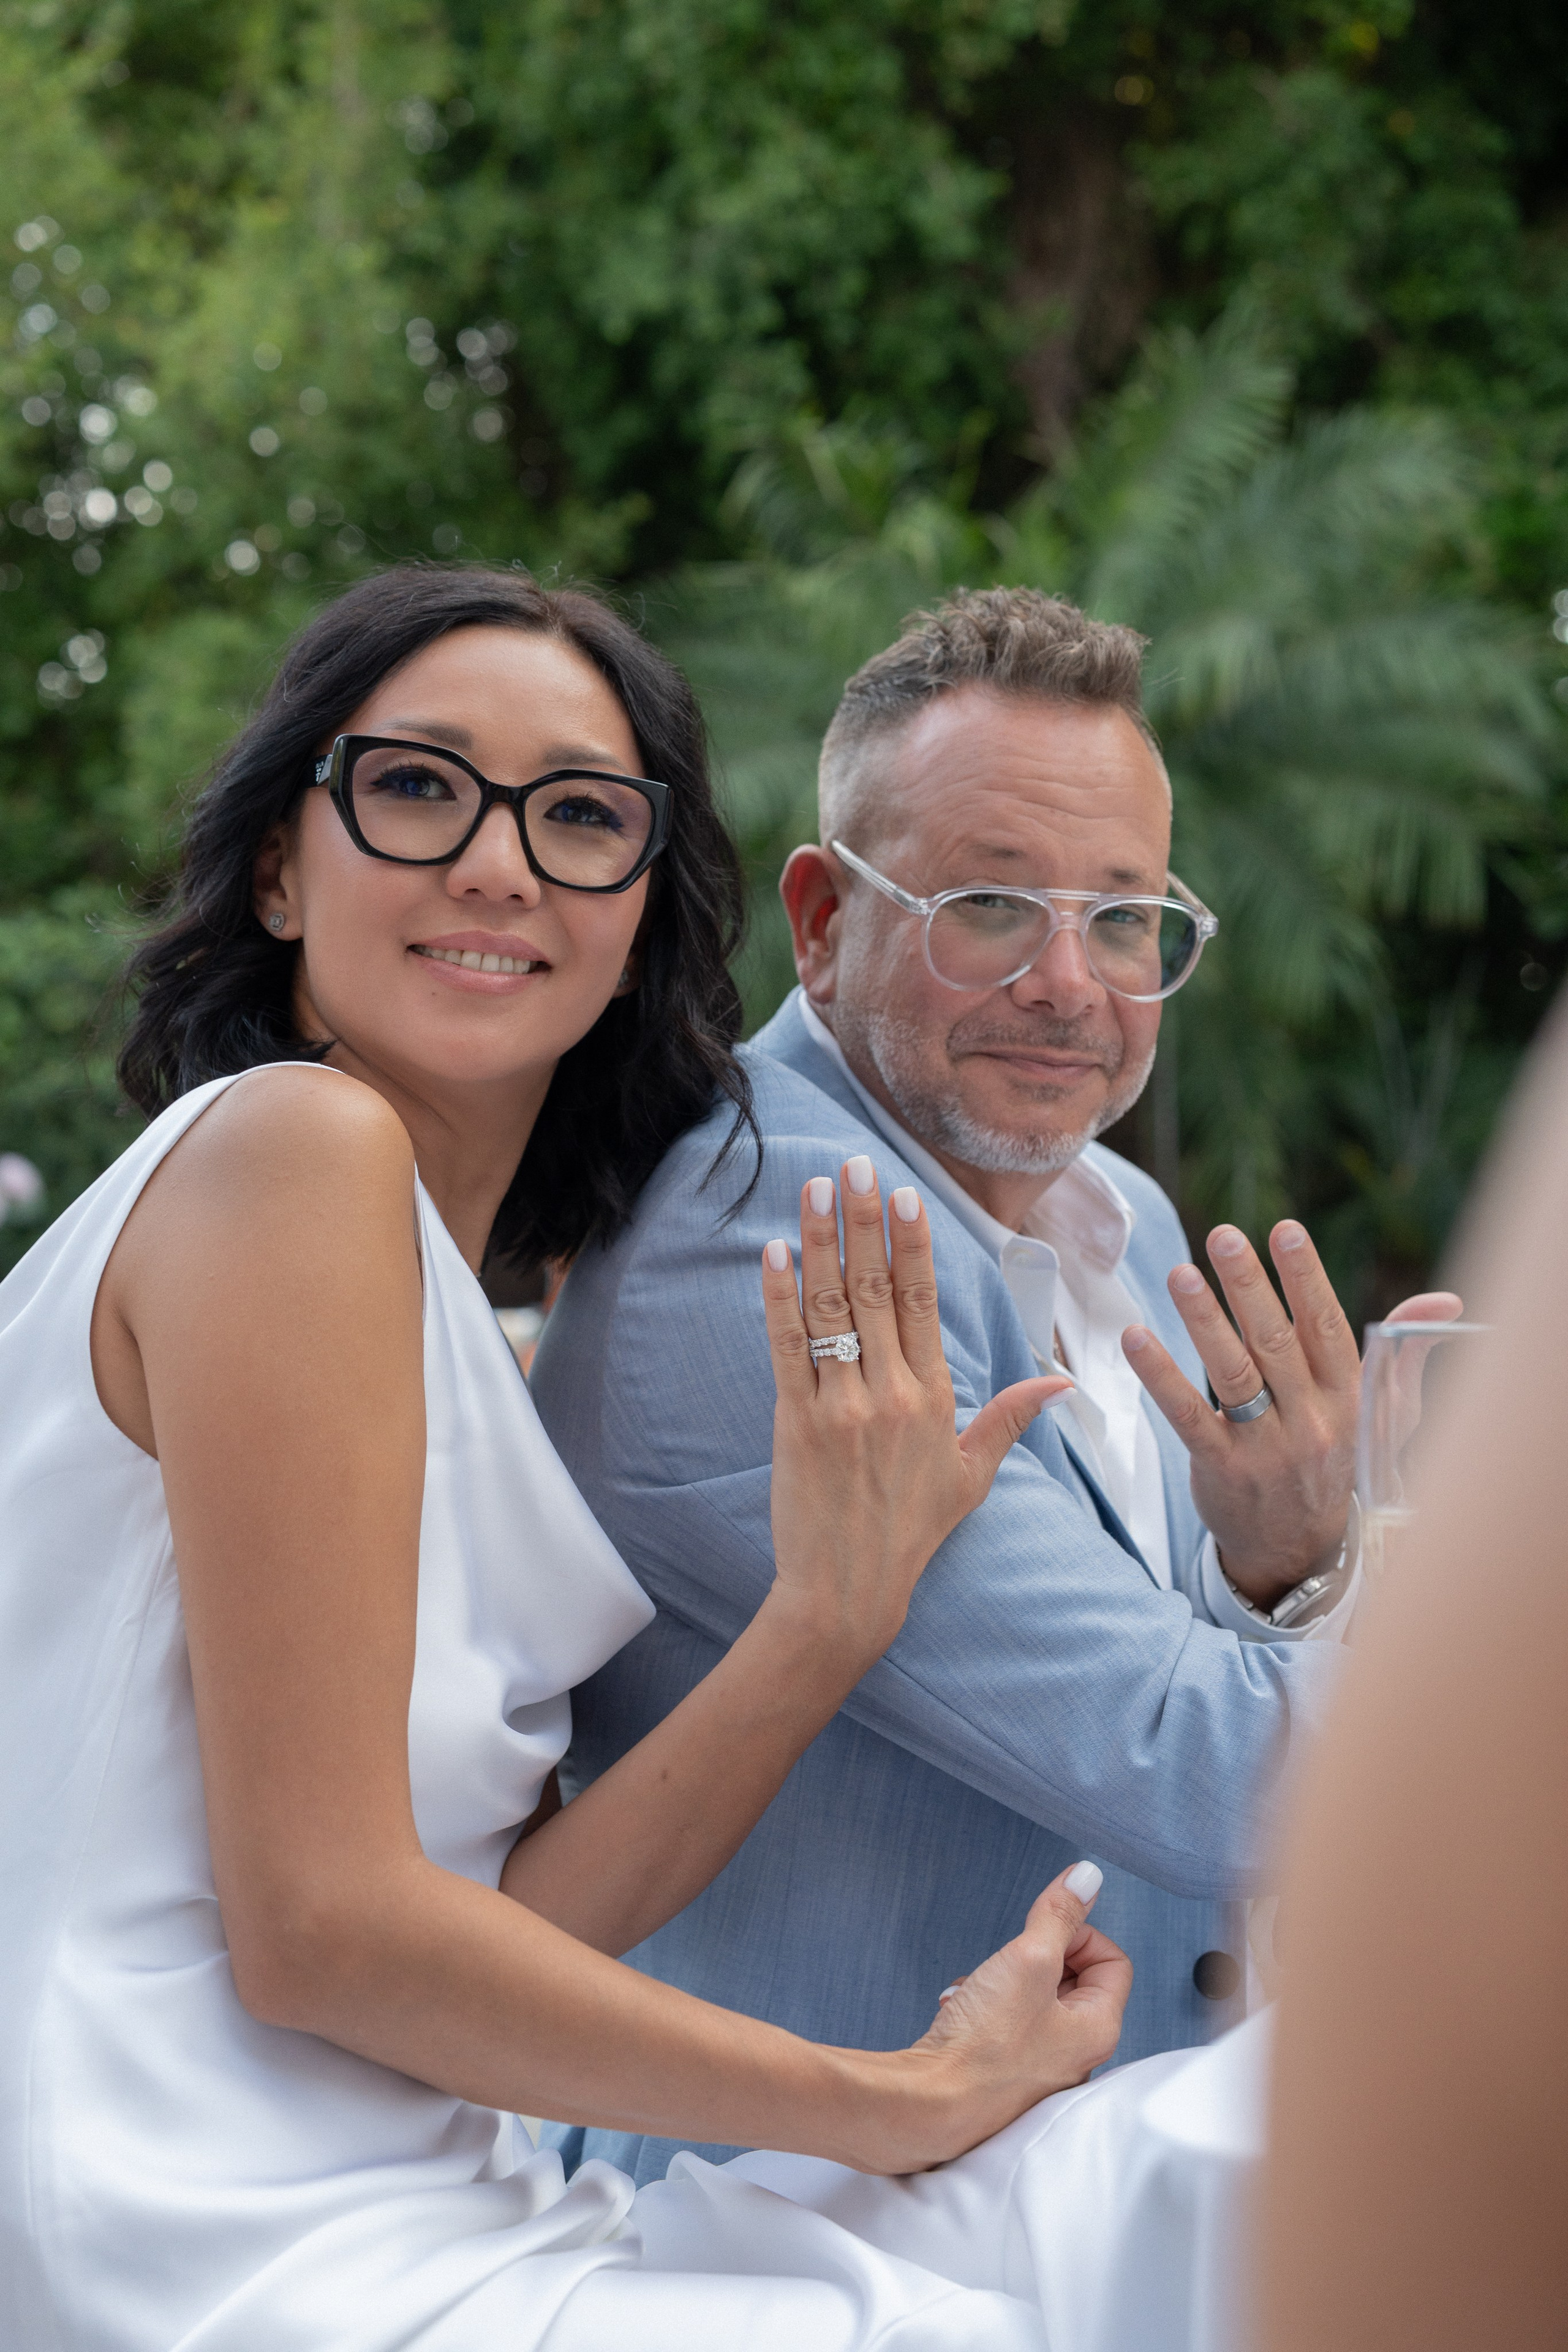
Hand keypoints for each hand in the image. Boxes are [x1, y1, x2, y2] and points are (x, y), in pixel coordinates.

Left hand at [760, 1156, 1068, 1663]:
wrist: (849, 1592)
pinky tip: (775, 1252)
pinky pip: (788, 1348)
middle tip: (855, 1165)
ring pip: (832, 1308)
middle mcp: (893, 1396)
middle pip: (876, 1290)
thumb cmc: (912, 1533)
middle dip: (864, 1221)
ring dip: (820, 1241)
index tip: (906, 1194)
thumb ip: (1011, 1420)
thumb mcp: (972, 1476)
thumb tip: (1061, 1384)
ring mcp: (843, 1408)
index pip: (925, 1303)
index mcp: (936, 1400)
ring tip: (814, 1188)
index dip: (914, 1243)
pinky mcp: (797, 1424)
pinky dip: (779, 1297)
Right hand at [856, 1864, 1130, 2171]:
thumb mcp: (1028, 1958)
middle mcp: (1077, 2057)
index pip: (1113, 1961)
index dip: (1078, 1934)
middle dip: (1036, 1957)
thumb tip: (1088, 1876)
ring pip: (1034, 2000)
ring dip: (1004, 1980)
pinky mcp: (1005, 2076)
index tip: (1043, 1934)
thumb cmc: (984, 2043)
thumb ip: (1059, 1915)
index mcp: (1097, 2030)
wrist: (930, 2105)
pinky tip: (962, 2009)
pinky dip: (985, 2007)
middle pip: (1074, 1980)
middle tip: (1010, 1960)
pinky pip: (1007, 2025)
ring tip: (978, 1986)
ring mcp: (1040, 2070)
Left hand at [1120, 1218, 1460, 1608]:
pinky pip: (1187, 1415)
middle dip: (1249, 1286)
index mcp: (1347, 1399)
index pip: (1327, 1329)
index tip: (1285, 1231)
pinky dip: (1160, 1375)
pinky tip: (1136, 1337)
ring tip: (1180, 1274)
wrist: (1298, 1550)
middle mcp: (1310, 1421)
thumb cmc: (1334, 1461)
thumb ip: (1400, 1352)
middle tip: (1223, 1236)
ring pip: (1233, 1374)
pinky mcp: (1220, 1469)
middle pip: (1275, 1344)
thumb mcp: (1382, 1414)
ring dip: (1204, 1320)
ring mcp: (1264, 1448)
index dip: (1306, 1278)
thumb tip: (1442, 1302)